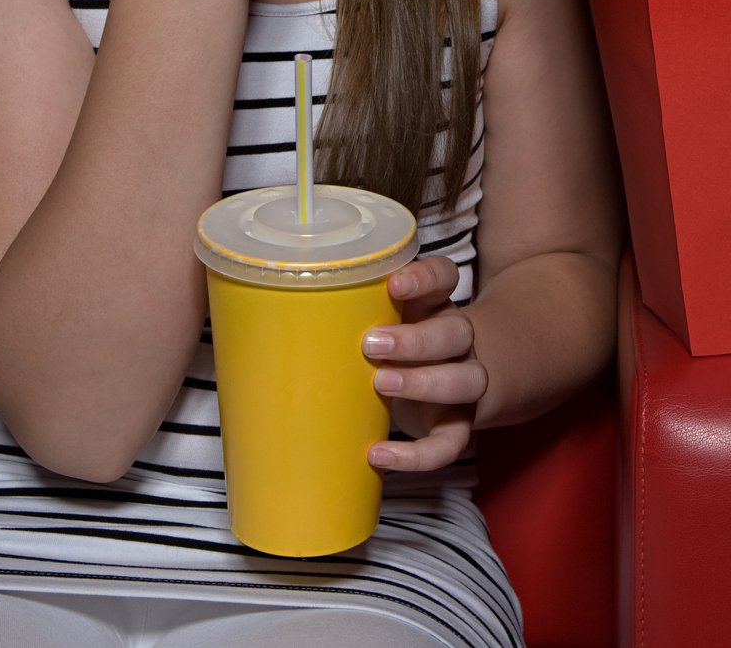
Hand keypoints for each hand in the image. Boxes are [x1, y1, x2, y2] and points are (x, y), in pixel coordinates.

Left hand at [362, 256, 485, 472]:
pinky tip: (378, 454)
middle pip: (458, 331)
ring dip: (425, 383)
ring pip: (469, 381)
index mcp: (433, 305)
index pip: (445, 276)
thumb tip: (260, 324)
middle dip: (417, 339)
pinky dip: (419, 454)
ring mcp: (462, 382)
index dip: (426, 278)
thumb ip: (341, 316)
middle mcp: (456, 340)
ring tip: (380, 385)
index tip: (393, 285)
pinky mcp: (457, 424)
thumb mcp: (372, 323)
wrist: (430, 388)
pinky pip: (452, 442)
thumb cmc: (386, 348)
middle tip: (370, 345)